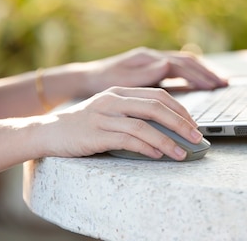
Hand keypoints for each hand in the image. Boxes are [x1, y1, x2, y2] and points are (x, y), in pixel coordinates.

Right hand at [39, 86, 202, 160]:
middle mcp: (113, 100)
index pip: (158, 95)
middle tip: (196, 137)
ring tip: (181, 153)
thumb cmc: (85, 124)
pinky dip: (146, 148)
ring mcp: (104, 116)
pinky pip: (127, 140)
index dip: (180, 109)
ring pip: (144, 125)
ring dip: (167, 141)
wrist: (50, 131)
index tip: (194, 124)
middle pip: (156, 107)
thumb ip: (134, 112)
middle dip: (180, 123)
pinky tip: (158, 155)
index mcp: (120, 91)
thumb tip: (168, 128)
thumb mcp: (110, 110)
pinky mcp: (96, 134)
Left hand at [80, 47, 226, 95]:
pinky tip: (201, 83)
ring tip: (220, 83)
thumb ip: (144, 73)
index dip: (198, 75)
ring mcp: (154, 61)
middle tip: (224, 85)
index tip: (213, 85)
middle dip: (206, 73)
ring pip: (185, 63)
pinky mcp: (153, 68)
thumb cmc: (103, 81)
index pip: (180, 65)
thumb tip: (168, 64)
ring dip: (203, 72)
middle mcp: (153, 56)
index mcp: (148, 58)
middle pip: (187, 61)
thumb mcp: (121, 79)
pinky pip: (179, 69)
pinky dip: (193, 75)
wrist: (88, 78)